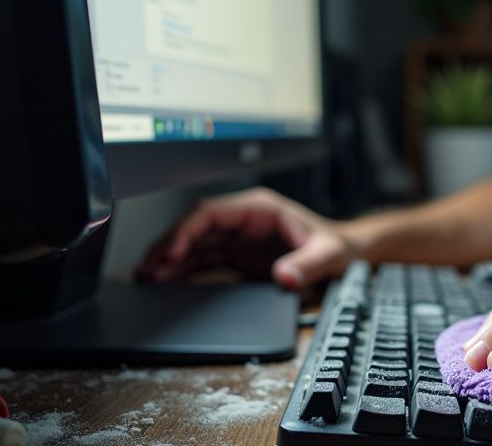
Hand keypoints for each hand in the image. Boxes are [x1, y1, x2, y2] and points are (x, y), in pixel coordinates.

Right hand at [136, 186, 350, 289]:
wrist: (346, 256)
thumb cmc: (337, 246)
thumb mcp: (328, 254)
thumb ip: (308, 265)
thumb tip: (285, 276)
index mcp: (258, 209)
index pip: (211, 212)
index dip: (187, 230)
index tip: (173, 251)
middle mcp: (242, 220)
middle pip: (194, 227)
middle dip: (169, 245)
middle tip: (148, 268)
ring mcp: (236, 238)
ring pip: (192, 244)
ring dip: (169, 260)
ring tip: (146, 278)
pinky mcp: (235, 256)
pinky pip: (200, 260)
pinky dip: (180, 270)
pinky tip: (162, 282)